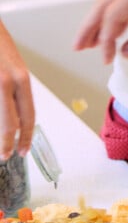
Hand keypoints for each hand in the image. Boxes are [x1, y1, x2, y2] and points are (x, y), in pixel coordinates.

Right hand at [0, 21, 34, 157]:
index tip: (22, 150)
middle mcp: (5, 82)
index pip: (28, 116)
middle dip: (6, 144)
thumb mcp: (12, 68)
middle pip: (9, 125)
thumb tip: (15, 121)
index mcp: (20, 79)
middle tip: (5, 155)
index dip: (26, 137)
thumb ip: (14, 92)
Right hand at [75, 0, 127, 63]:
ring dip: (101, 18)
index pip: (113, 16)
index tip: (106, 58)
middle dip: (91, 27)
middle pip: (104, 3)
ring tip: (91, 40)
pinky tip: (114, 24)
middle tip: (79, 47)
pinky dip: (115, 9)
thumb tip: (125, 52)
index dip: (105, 40)